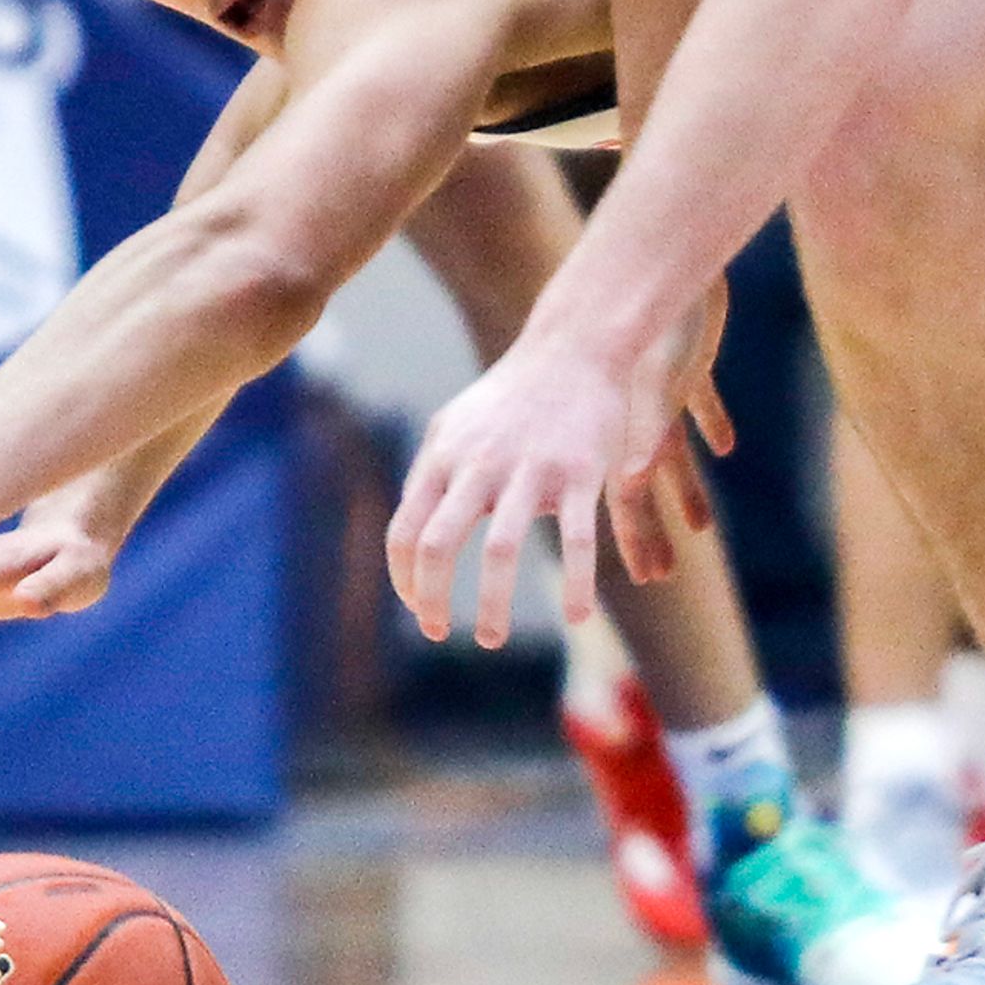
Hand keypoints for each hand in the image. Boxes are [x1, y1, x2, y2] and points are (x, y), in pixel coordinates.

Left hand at [386, 295, 732, 647]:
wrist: (575, 347)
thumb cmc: (512, 394)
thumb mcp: (456, 424)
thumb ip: (431, 476)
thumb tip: (412, 536)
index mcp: (443, 456)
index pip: (405, 531)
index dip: (405, 579)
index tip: (420, 608)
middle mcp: (479, 465)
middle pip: (438, 544)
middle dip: (432, 599)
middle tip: (438, 632)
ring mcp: (530, 470)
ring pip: (501, 550)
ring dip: (493, 605)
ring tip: (491, 638)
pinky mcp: (580, 473)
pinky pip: (575, 539)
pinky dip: (574, 582)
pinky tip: (576, 617)